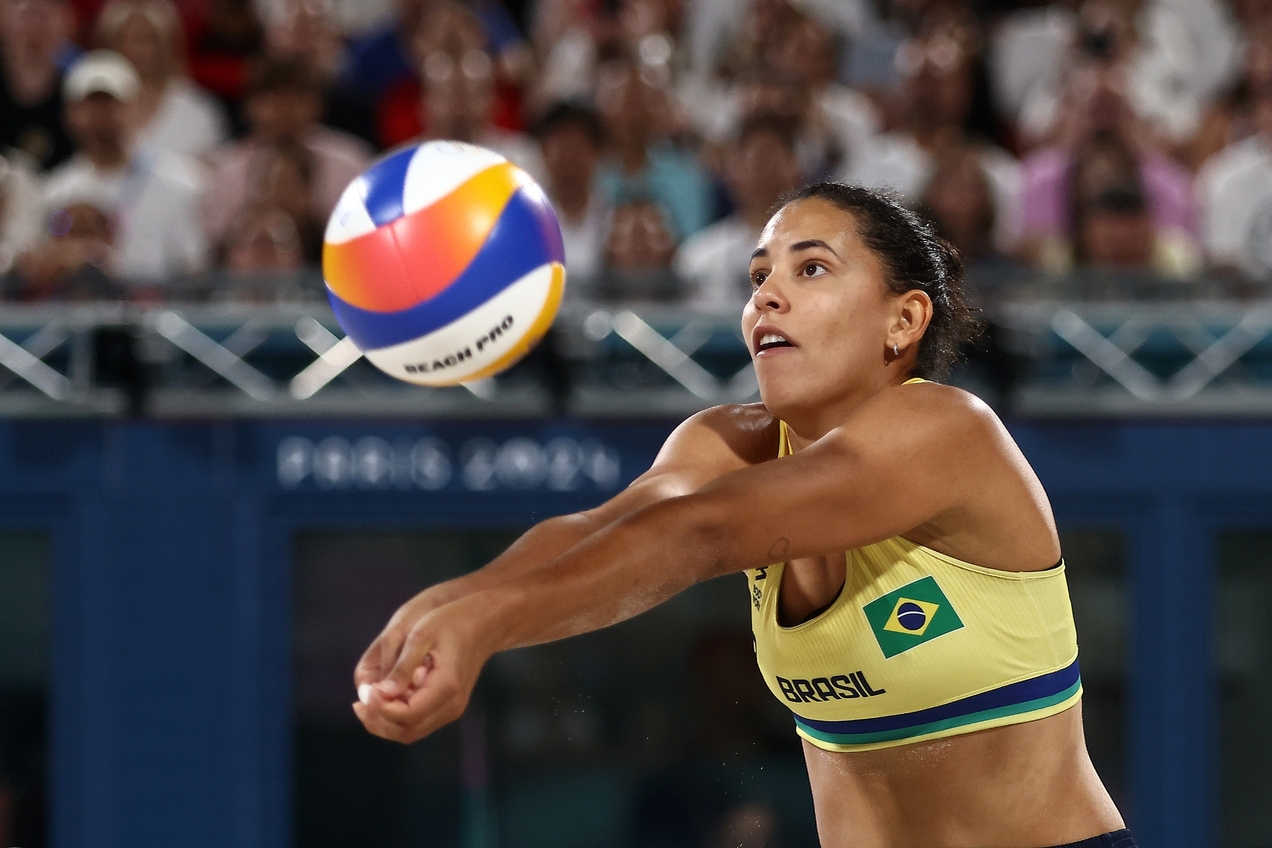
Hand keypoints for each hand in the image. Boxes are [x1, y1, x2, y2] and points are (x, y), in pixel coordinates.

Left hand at [352, 595, 494, 743]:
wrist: (484, 622)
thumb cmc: (452, 621)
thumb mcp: (422, 634)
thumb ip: (402, 665)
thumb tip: (382, 692)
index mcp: (446, 686)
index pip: (407, 715)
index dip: (381, 708)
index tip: (368, 690)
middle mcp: (451, 705)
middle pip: (407, 731)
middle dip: (378, 720)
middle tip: (359, 702)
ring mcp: (452, 709)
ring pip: (411, 732)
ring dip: (385, 722)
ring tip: (367, 702)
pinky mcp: (448, 707)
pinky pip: (418, 722)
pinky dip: (396, 717)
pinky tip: (384, 700)